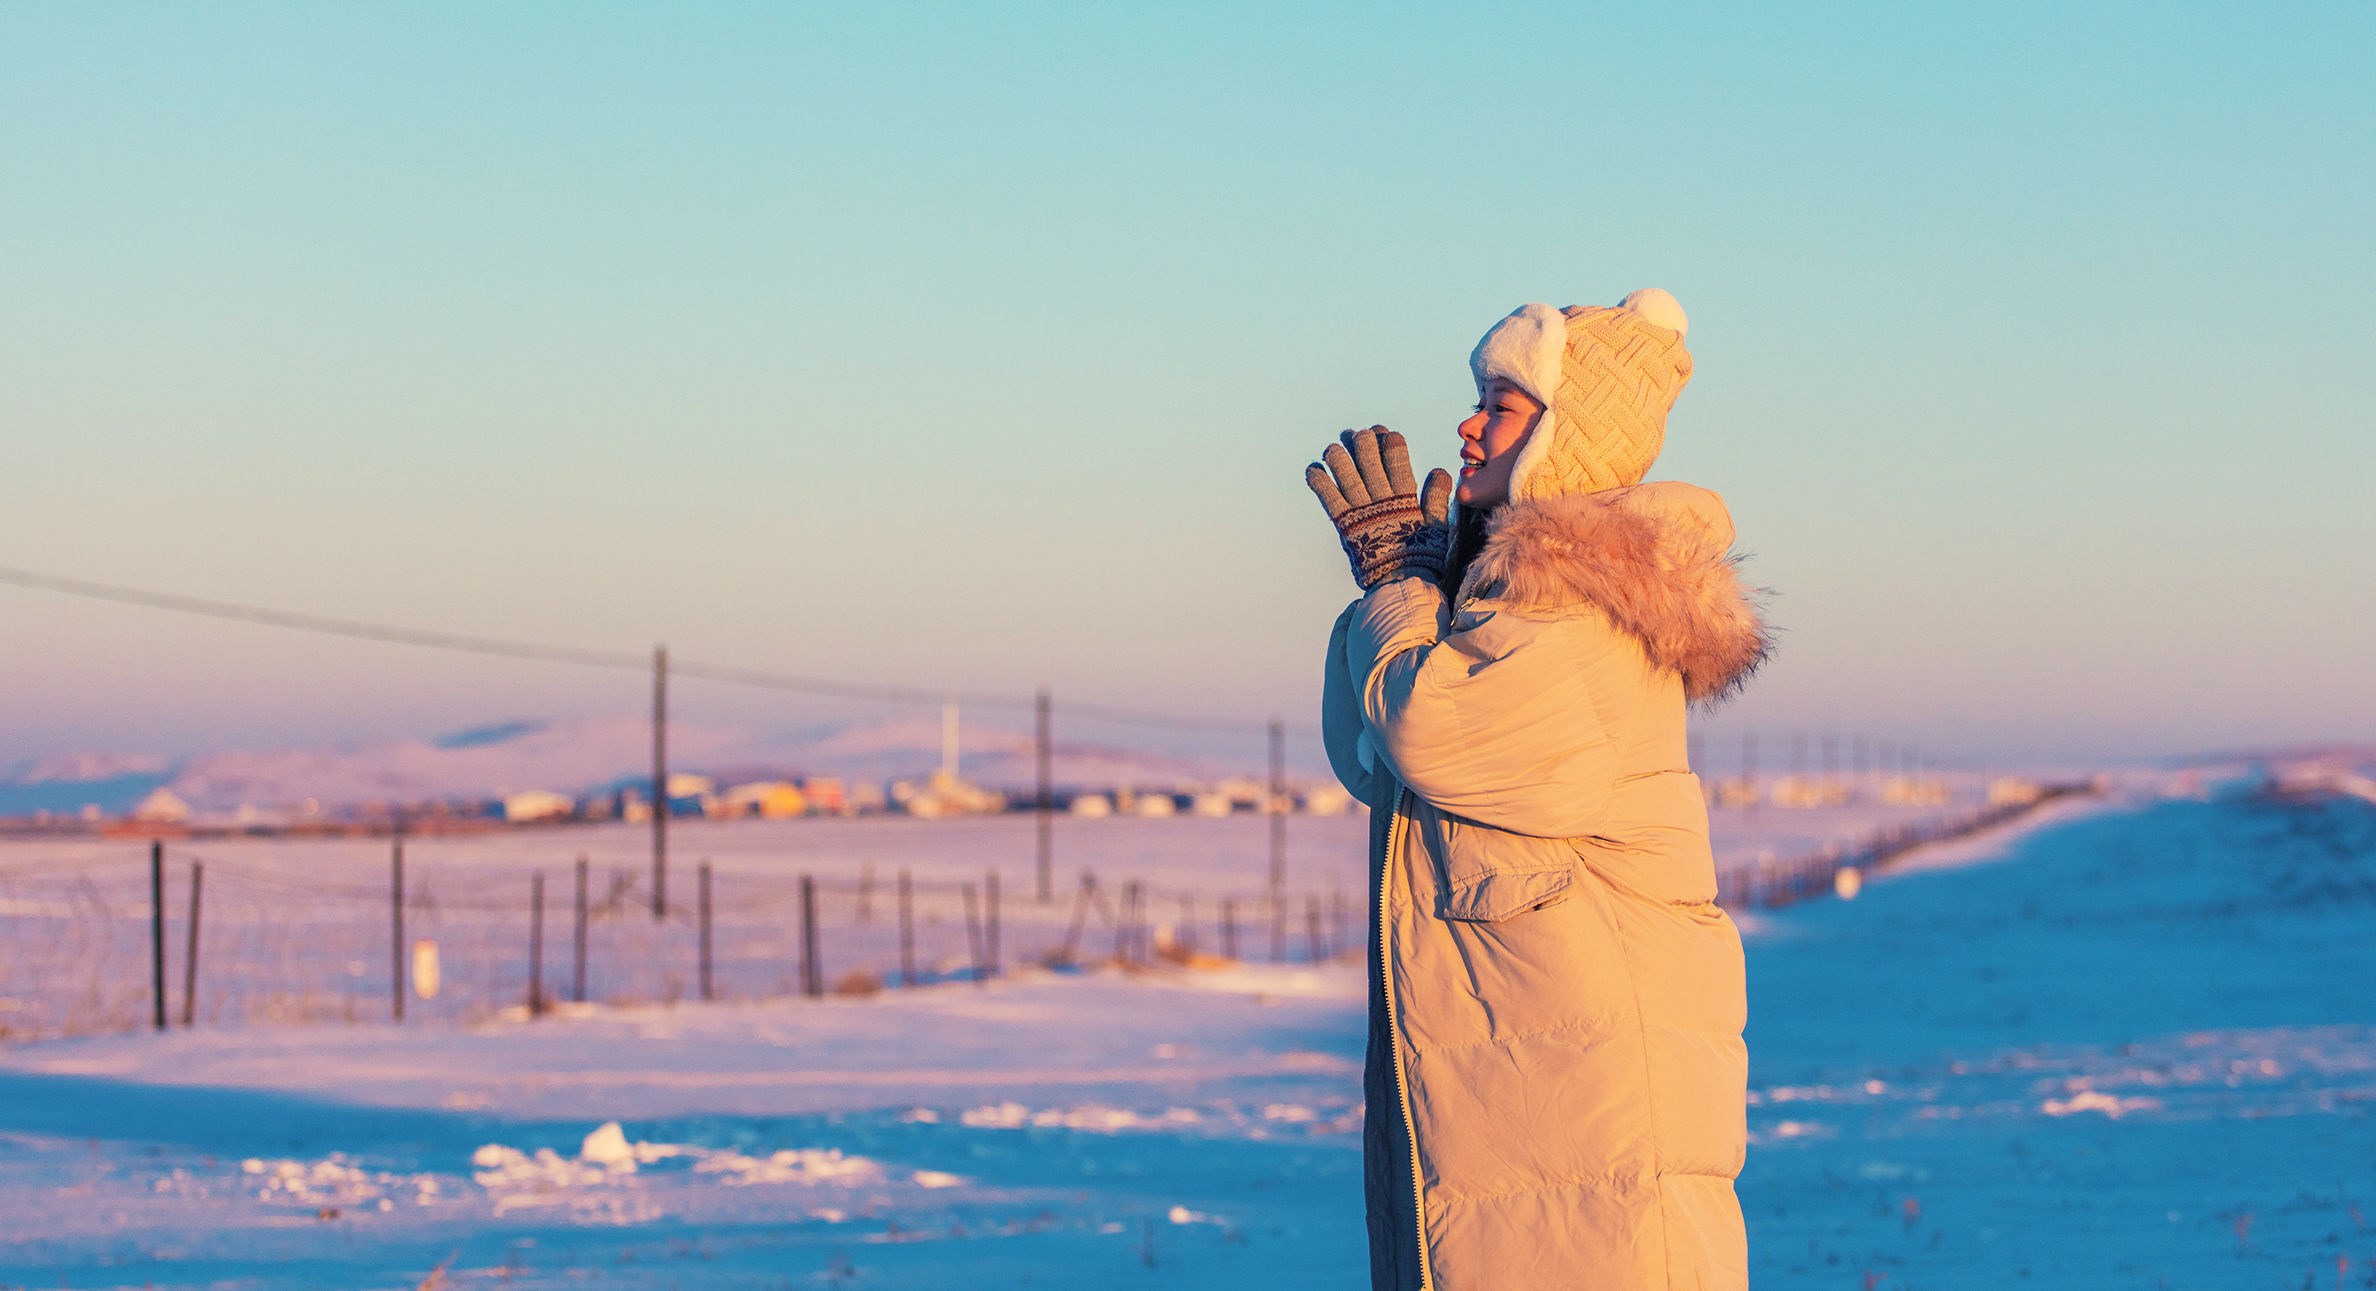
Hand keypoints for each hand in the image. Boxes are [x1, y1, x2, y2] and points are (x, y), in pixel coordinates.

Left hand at [1305, 426, 1454, 589]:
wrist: (1401, 585)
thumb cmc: (1422, 557)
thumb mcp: (1437, 526)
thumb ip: (1437, 498)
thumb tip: (1440, 471)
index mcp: (1405, 499)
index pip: (1397, 461)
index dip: (1391, 443)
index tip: (1386, 433)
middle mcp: (1381, 501)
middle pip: (1369, 462)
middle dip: (1363, 444)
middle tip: (1357, 434)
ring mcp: (1362, 512)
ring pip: (1347, 476)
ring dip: (1339, 458)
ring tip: (1334, 448)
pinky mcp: (1345, 526)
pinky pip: (1329, 499)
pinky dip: (1320, 482)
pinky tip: (1313, 469)